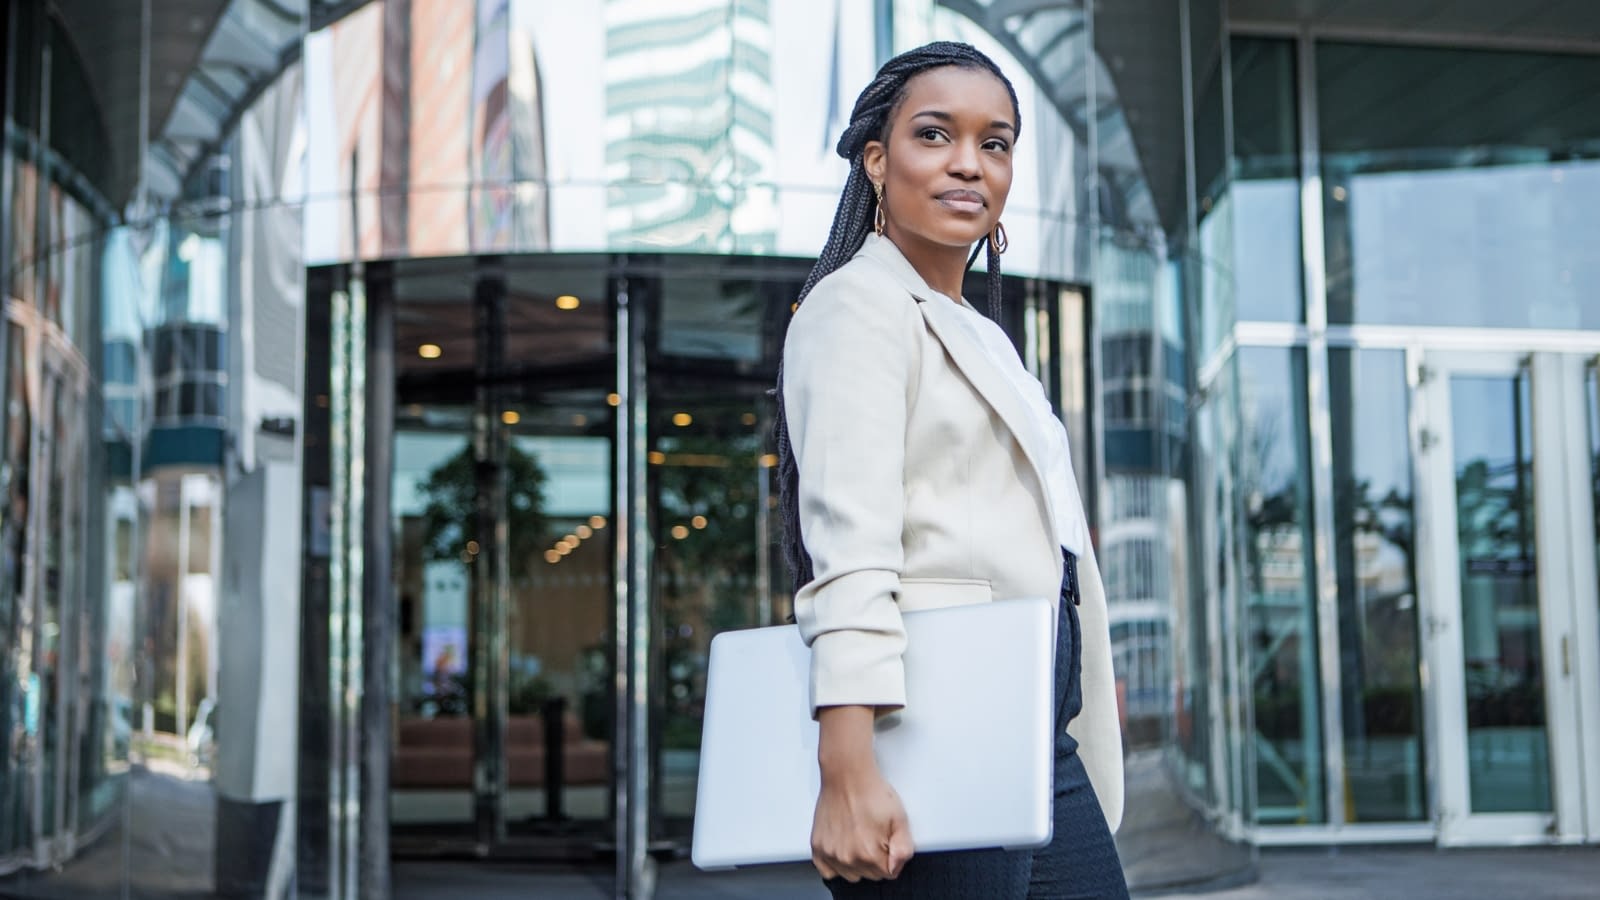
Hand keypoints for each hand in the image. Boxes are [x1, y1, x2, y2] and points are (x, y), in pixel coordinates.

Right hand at [810, 707, 914, 881]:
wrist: (847, 775)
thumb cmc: (871, 792)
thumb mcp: (900, 818)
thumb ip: (903, 848)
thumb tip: (897, 866)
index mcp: (870, 854)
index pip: (889, 873)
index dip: (892, 856)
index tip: (887, 841)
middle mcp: (848, 858)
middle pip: (870, 875)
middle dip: (875, 860)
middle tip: (874, 835)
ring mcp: (831, 853)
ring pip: (851, 875)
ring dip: (857, 862)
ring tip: (859, 838)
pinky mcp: (818, 847)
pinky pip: (827, 870)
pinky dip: (835, 864)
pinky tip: (843, 847)